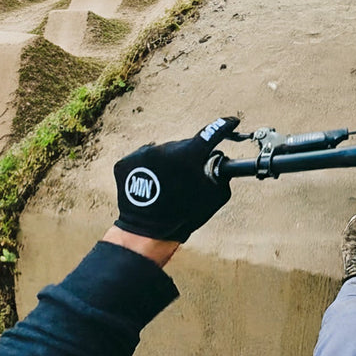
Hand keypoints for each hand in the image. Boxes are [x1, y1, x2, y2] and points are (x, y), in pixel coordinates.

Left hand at [114, 117, 238, 242]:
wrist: (148, 233)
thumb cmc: (184, 215)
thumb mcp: (215, 196)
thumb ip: (221, 173)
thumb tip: (218, 158)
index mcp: (188, 156)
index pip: (210, 134)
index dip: (223, 127)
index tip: (230, 122)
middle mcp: (163, 150)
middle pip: (182, 147)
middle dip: (187, 158)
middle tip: (187, 177)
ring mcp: (141, 155)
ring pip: (161, 152)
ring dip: (166, 163)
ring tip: (166, 185)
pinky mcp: (125, 162)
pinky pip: (142, 159)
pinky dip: (148, 169)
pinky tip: (150, 184)